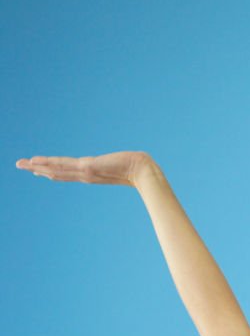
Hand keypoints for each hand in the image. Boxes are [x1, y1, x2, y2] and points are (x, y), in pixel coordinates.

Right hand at [15, 150, 152, 186]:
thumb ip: (121, 165)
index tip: (39, 171)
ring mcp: (85, 172)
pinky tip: (37, 163)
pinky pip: (63, 166)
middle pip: (57, 172)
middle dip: (38, 169)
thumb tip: (128, 161)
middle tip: (20, 166)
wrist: (143, 170)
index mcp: (92, 174)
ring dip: (37, 167)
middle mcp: (85, 175)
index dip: (53, 171)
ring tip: (22, 164)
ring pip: (56, 170)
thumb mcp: (123, 165)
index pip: (68, 173)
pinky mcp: (87, 167)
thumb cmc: (137, 168)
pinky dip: (48, 164)